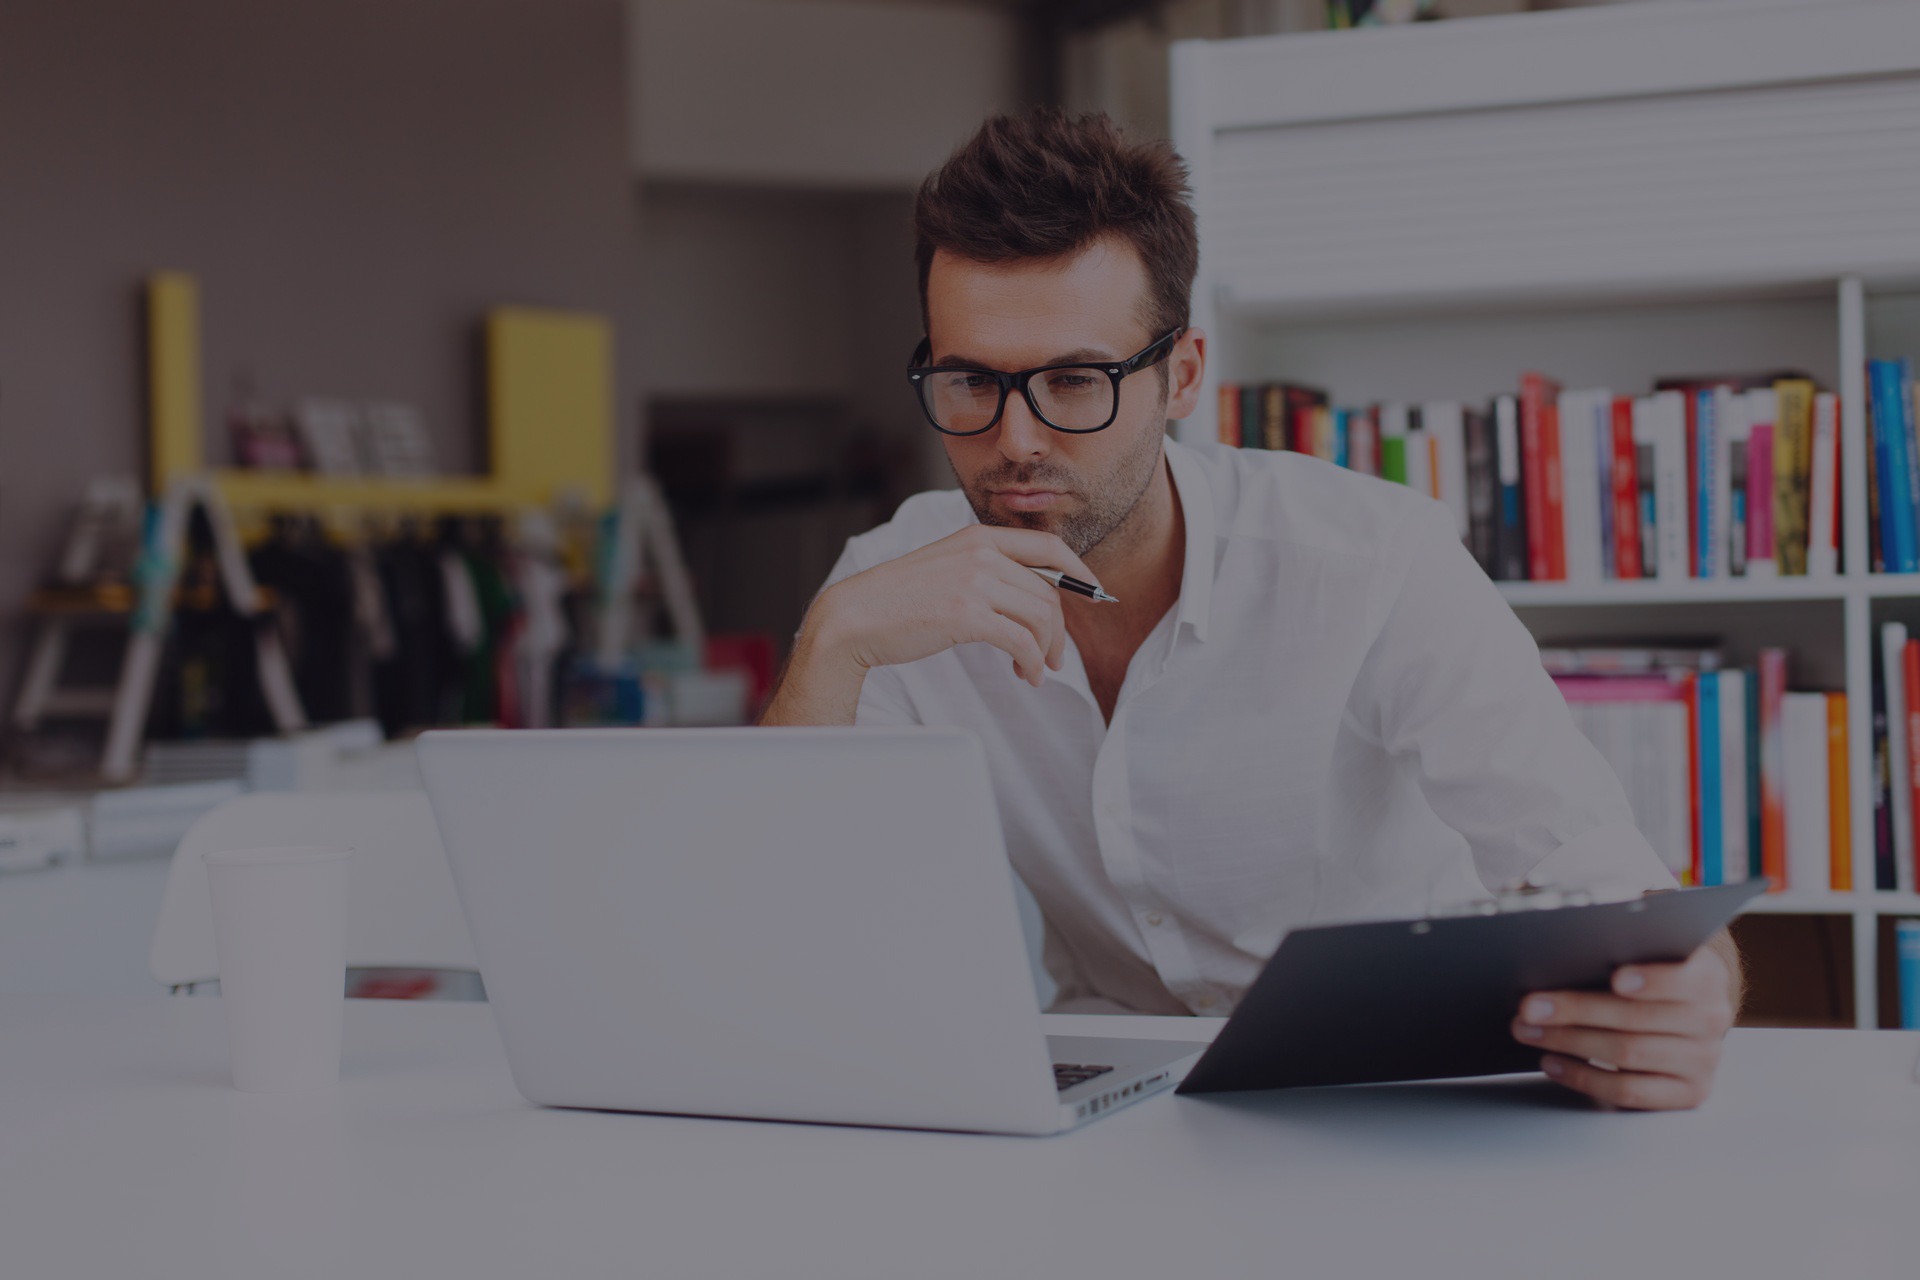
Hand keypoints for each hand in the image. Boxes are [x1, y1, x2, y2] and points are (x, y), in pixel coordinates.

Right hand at [810, 524, 1104, 686]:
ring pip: (1040, 617)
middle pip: (1048, 591)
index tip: (1092, 593)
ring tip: (1035, 670)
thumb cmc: (898, 600)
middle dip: (1059, 630)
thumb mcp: (947, 567)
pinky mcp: (966, 615)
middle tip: (1053, 656)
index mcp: (977, 536)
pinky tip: (1023, 675)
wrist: (855, 617)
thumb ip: (986, 569)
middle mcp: (980, 553)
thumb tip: (1032, 593)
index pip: (1049, 546)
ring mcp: (973, 582)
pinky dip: (1030, 663)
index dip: (1079, 572)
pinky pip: (1021, 641)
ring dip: (1045, 650)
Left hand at [1512, 940, 1736, 1110]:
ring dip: (1568, 1042)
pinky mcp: (1687, 1093)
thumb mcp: (1648, 950)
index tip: (1615, 978)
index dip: (1651, 980)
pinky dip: (1584, 1076)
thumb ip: (1618, 942)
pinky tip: (1551, 1062)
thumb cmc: (1651, 972)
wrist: (1687, 1011)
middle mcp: (1711, 1019)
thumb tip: (1553, 930)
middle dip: (1576, 1010)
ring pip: (1627, 1053)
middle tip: (1529, 1006)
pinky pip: (1629, 1090)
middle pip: (1638, 1019)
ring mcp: (1702, 1060)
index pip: (1681, 979)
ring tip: (1528, 1030)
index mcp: (1706, 976)